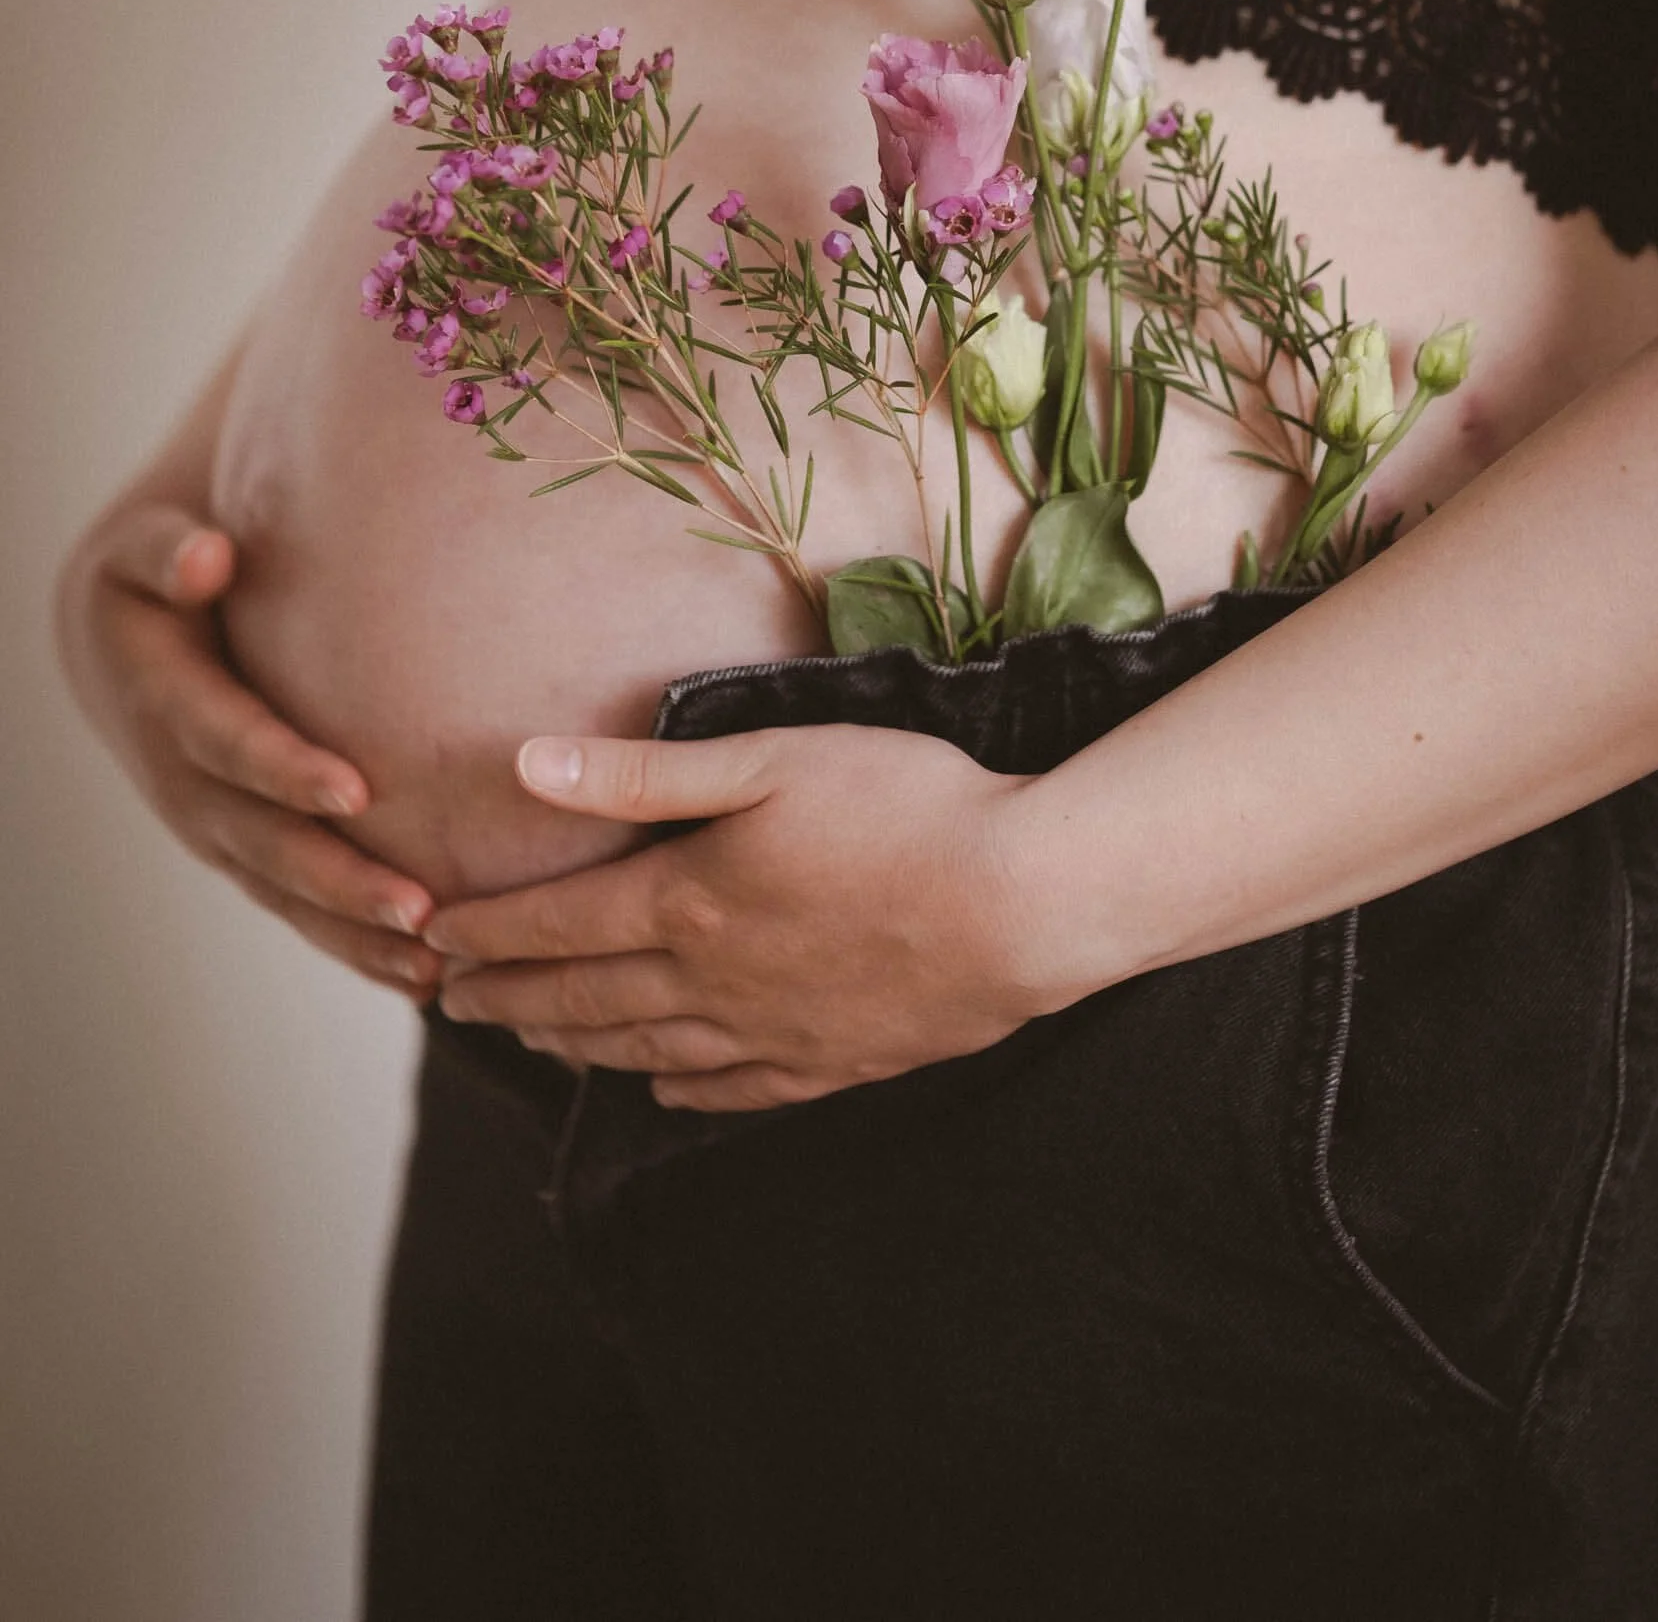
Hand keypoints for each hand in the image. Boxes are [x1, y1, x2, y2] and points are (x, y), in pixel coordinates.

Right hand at [57, 502, 442, 999]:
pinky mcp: (242, 851)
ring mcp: (214, 827)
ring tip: (432, 963)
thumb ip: (169, 550)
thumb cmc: (155, 578)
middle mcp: (187, 782)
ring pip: (283, 892)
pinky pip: (296, 906)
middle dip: (338, 880)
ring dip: (353, 931)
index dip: (282, 767)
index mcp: (164, 702)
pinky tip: (420, 978)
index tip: (355, 789)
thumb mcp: (145, 550)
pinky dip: (351, 945)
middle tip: (419, 909)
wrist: (121, 645)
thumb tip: (206, 556)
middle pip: (263, 841)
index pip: (226, 741)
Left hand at [425, 725, 1044, 1110]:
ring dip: (574, 1047)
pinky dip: (681, 1092)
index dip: (489, 933)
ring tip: (530, 1042)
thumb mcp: (768, 761)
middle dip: (510, 997)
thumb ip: (643, 775)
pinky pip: (734, 1091)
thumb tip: (528, 769)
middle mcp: (713, 982)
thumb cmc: (903, 806)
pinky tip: (663, 1090)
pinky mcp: (836, 1061)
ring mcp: (774, 1033)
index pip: (557, 925)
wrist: (1026, 902)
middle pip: (585, 999)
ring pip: (647, 1052)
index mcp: (687, 901)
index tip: (435, 940)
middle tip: (450, 1002)